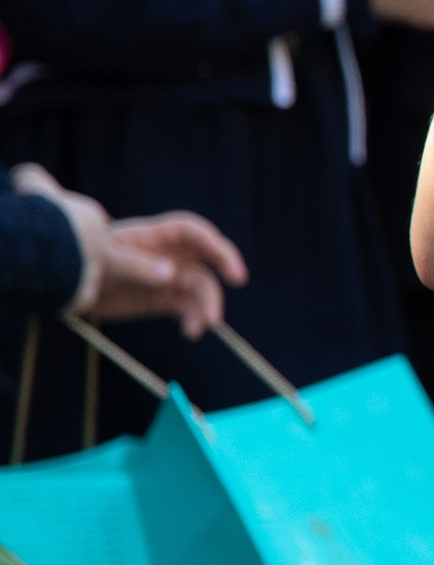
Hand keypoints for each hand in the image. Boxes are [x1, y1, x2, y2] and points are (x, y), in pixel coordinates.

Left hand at [86, 208, 244, 334]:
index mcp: (154, 236)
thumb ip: (137, 267)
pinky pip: (187, 308)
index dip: (214, 245)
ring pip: (200, 287)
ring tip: (205, 325)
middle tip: (237, 281)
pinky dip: (193, 320)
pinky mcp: (162, 300)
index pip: (193, 232)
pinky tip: (191, 332)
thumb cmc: (82, 263)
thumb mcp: (105, 262)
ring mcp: (167, 278)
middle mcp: (167, 254)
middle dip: (223, 266)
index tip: (228, 265)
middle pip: (206, 256)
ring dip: (207, 304)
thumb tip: (171, 274)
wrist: (65, 288)